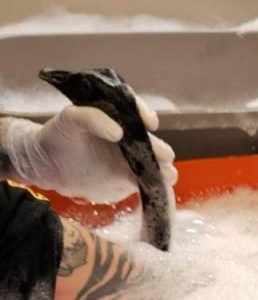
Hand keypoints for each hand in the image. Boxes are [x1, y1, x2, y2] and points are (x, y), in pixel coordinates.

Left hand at [2, 104, 176, 202]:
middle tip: (160, 156)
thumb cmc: (57, 136)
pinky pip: (147, 182)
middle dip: (159, 148)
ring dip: (163, 169)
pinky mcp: (127, 180)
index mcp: (115, 116)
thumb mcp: (69, 119)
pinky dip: (156, 186)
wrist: (48, 165)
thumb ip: (91, 117)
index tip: (149, 123)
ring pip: (154, 164)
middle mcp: (127, 137)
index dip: (145, 115)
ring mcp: (129, 160)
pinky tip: (159, 188)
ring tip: (165, 175)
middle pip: (150, 141)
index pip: (136, 111)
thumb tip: (119, 132)